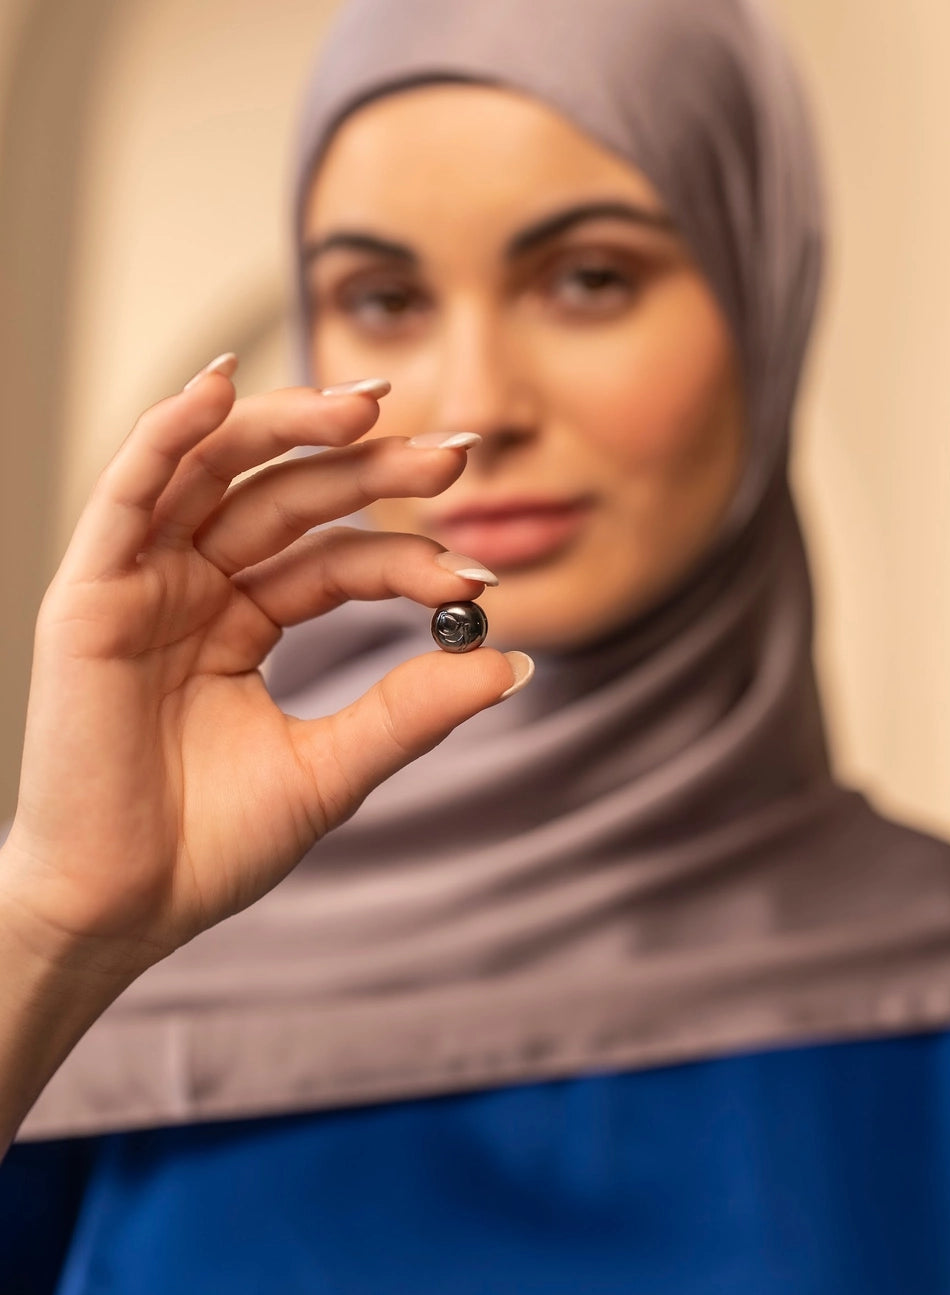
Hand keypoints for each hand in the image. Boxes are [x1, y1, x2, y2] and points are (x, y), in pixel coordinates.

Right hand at [1, 355, 527, 983]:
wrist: (121, 910)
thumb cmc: (210, 846)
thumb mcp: (330, 769)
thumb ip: (410, 711)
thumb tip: (514, 663)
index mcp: (242, 622)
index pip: (335, 560)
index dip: (405, 554)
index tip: (481, 568)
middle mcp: (193, 587)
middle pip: (287, 498)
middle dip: (369, 469)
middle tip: (453, 455)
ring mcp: (142, 584)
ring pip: (216, 473)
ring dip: (286, 427)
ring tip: (366, 404)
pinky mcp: (90, 593)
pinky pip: (127, 493)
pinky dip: (168, 433)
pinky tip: (221, 385)